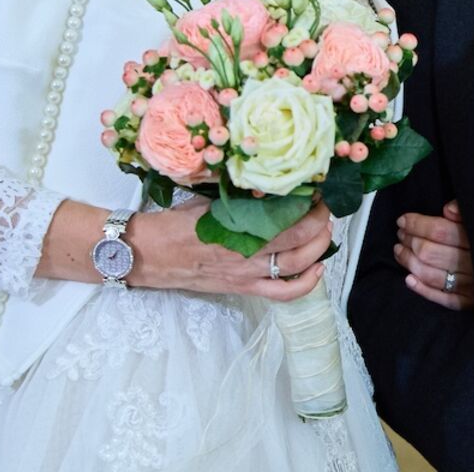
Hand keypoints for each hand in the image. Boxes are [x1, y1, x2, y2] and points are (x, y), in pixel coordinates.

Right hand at [128, 199, 330, 300]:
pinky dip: (306, 283)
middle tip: (325, 208)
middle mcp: (247, 251)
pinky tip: (318, 269)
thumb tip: (266, 181)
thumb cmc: (175, 223)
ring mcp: (247, 272)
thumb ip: (239, 196)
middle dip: (321, 222)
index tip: (318, 190)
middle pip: (300, 239)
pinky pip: (282, 293)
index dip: (311, 204)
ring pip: (297, 265)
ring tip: (325, 232)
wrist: (148, 254)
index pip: (289, 215)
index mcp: (238, 225)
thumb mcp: (207, 200)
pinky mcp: (242, 287)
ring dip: (319, 248)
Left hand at [395, 200, 473, 309]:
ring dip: (409, 263)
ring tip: (399, 252)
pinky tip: (408, 280)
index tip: (403, 219)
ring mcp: (473, 286)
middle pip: (430, 252)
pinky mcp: (472, 304)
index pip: (439, 231)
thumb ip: (469, 211)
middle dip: (409, 241)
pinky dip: (423, 290)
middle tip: (400, 234)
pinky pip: (443, 299)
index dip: (417, 224)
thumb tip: (448, 210)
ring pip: (431, 275)